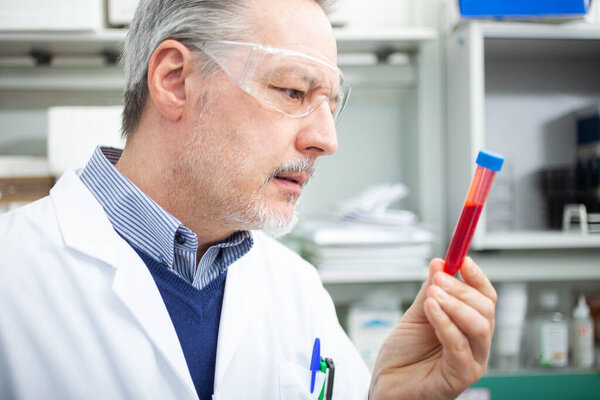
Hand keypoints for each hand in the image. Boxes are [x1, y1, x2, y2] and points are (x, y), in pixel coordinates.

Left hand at [369, 257, 496, 399]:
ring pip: (478, 327)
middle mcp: (475, 344)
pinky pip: (458, 346)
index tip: (463, 259)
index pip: (485, 298)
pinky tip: (431, 309)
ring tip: (433, 294)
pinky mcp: (460, 377)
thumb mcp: (416, 315)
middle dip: (461, 288)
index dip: (477, 277)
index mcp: (468, 326)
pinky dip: (444, 323)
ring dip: (455, 304)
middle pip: (485, 310)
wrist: (386, 384)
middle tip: (439, 277)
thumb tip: (439, 263)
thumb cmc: (402, 354)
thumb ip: (430, 292)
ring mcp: (471, 362)